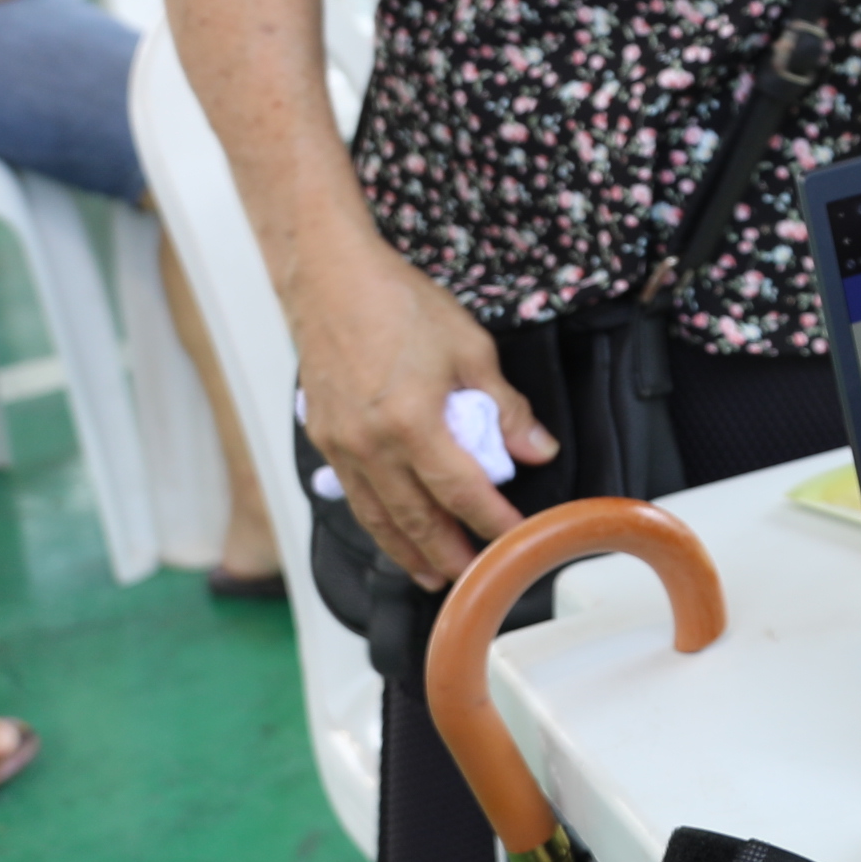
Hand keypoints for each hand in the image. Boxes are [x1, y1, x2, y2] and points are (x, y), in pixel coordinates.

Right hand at [295, 238, 548, 586]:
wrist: (332, 280)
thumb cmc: (401, 305)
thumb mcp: (472, 350)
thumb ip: (505, 408)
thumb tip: (537, 450)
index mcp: (412, 422)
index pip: (461, 492)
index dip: (492, 523)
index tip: (517, 542)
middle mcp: (370, 444)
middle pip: (415, 518)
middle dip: (447, 554)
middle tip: (474, 581)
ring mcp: (340, 445)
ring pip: (377, 516)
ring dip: (407, 551)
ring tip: (431, 575)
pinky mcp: (323, 438)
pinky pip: (353, 494)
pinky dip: (376, 522)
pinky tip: (392, 533)